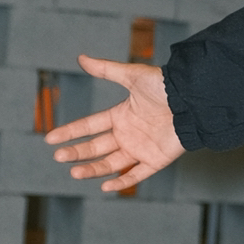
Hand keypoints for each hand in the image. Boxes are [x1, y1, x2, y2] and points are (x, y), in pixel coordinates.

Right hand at [44, 55, 183, 191]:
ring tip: (74, 173)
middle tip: (59, 157)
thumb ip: (106, 70)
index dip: (70, 132)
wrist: (192, 100)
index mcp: (120, 115)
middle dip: (76, 152)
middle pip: (96, 147)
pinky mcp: (156, 160)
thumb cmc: (165, 86)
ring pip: (111, 163)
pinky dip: (122, 182)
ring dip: (93, 169)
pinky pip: (137, 175)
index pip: (89, 126)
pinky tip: (106, 186)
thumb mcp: (132, 76)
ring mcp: (140, 148)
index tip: (50, 139)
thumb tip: (81, 57)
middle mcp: (127, 133)